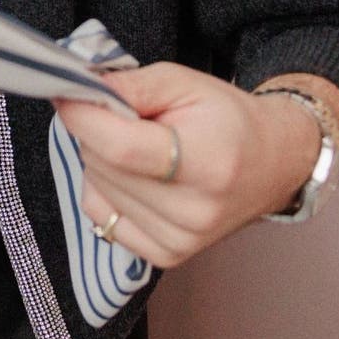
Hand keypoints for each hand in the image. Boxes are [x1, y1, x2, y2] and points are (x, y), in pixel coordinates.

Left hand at [51, 64, 337, 269]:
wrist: (272, 164)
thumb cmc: (227, 119)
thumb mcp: (185, 82)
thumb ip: (130, 86)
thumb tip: (76, 91)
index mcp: (207, 164)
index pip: (120, 149)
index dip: (83, 118)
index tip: (67, 92)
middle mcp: (194, 213)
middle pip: (103, 166)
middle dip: (97, 132)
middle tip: (128, 118)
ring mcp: (180, 241)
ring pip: (97, 188)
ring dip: (102, 160)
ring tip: (142, 148)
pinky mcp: (166, 256)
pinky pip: (101, 217)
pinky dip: (105, 189)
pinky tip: (135, 176)